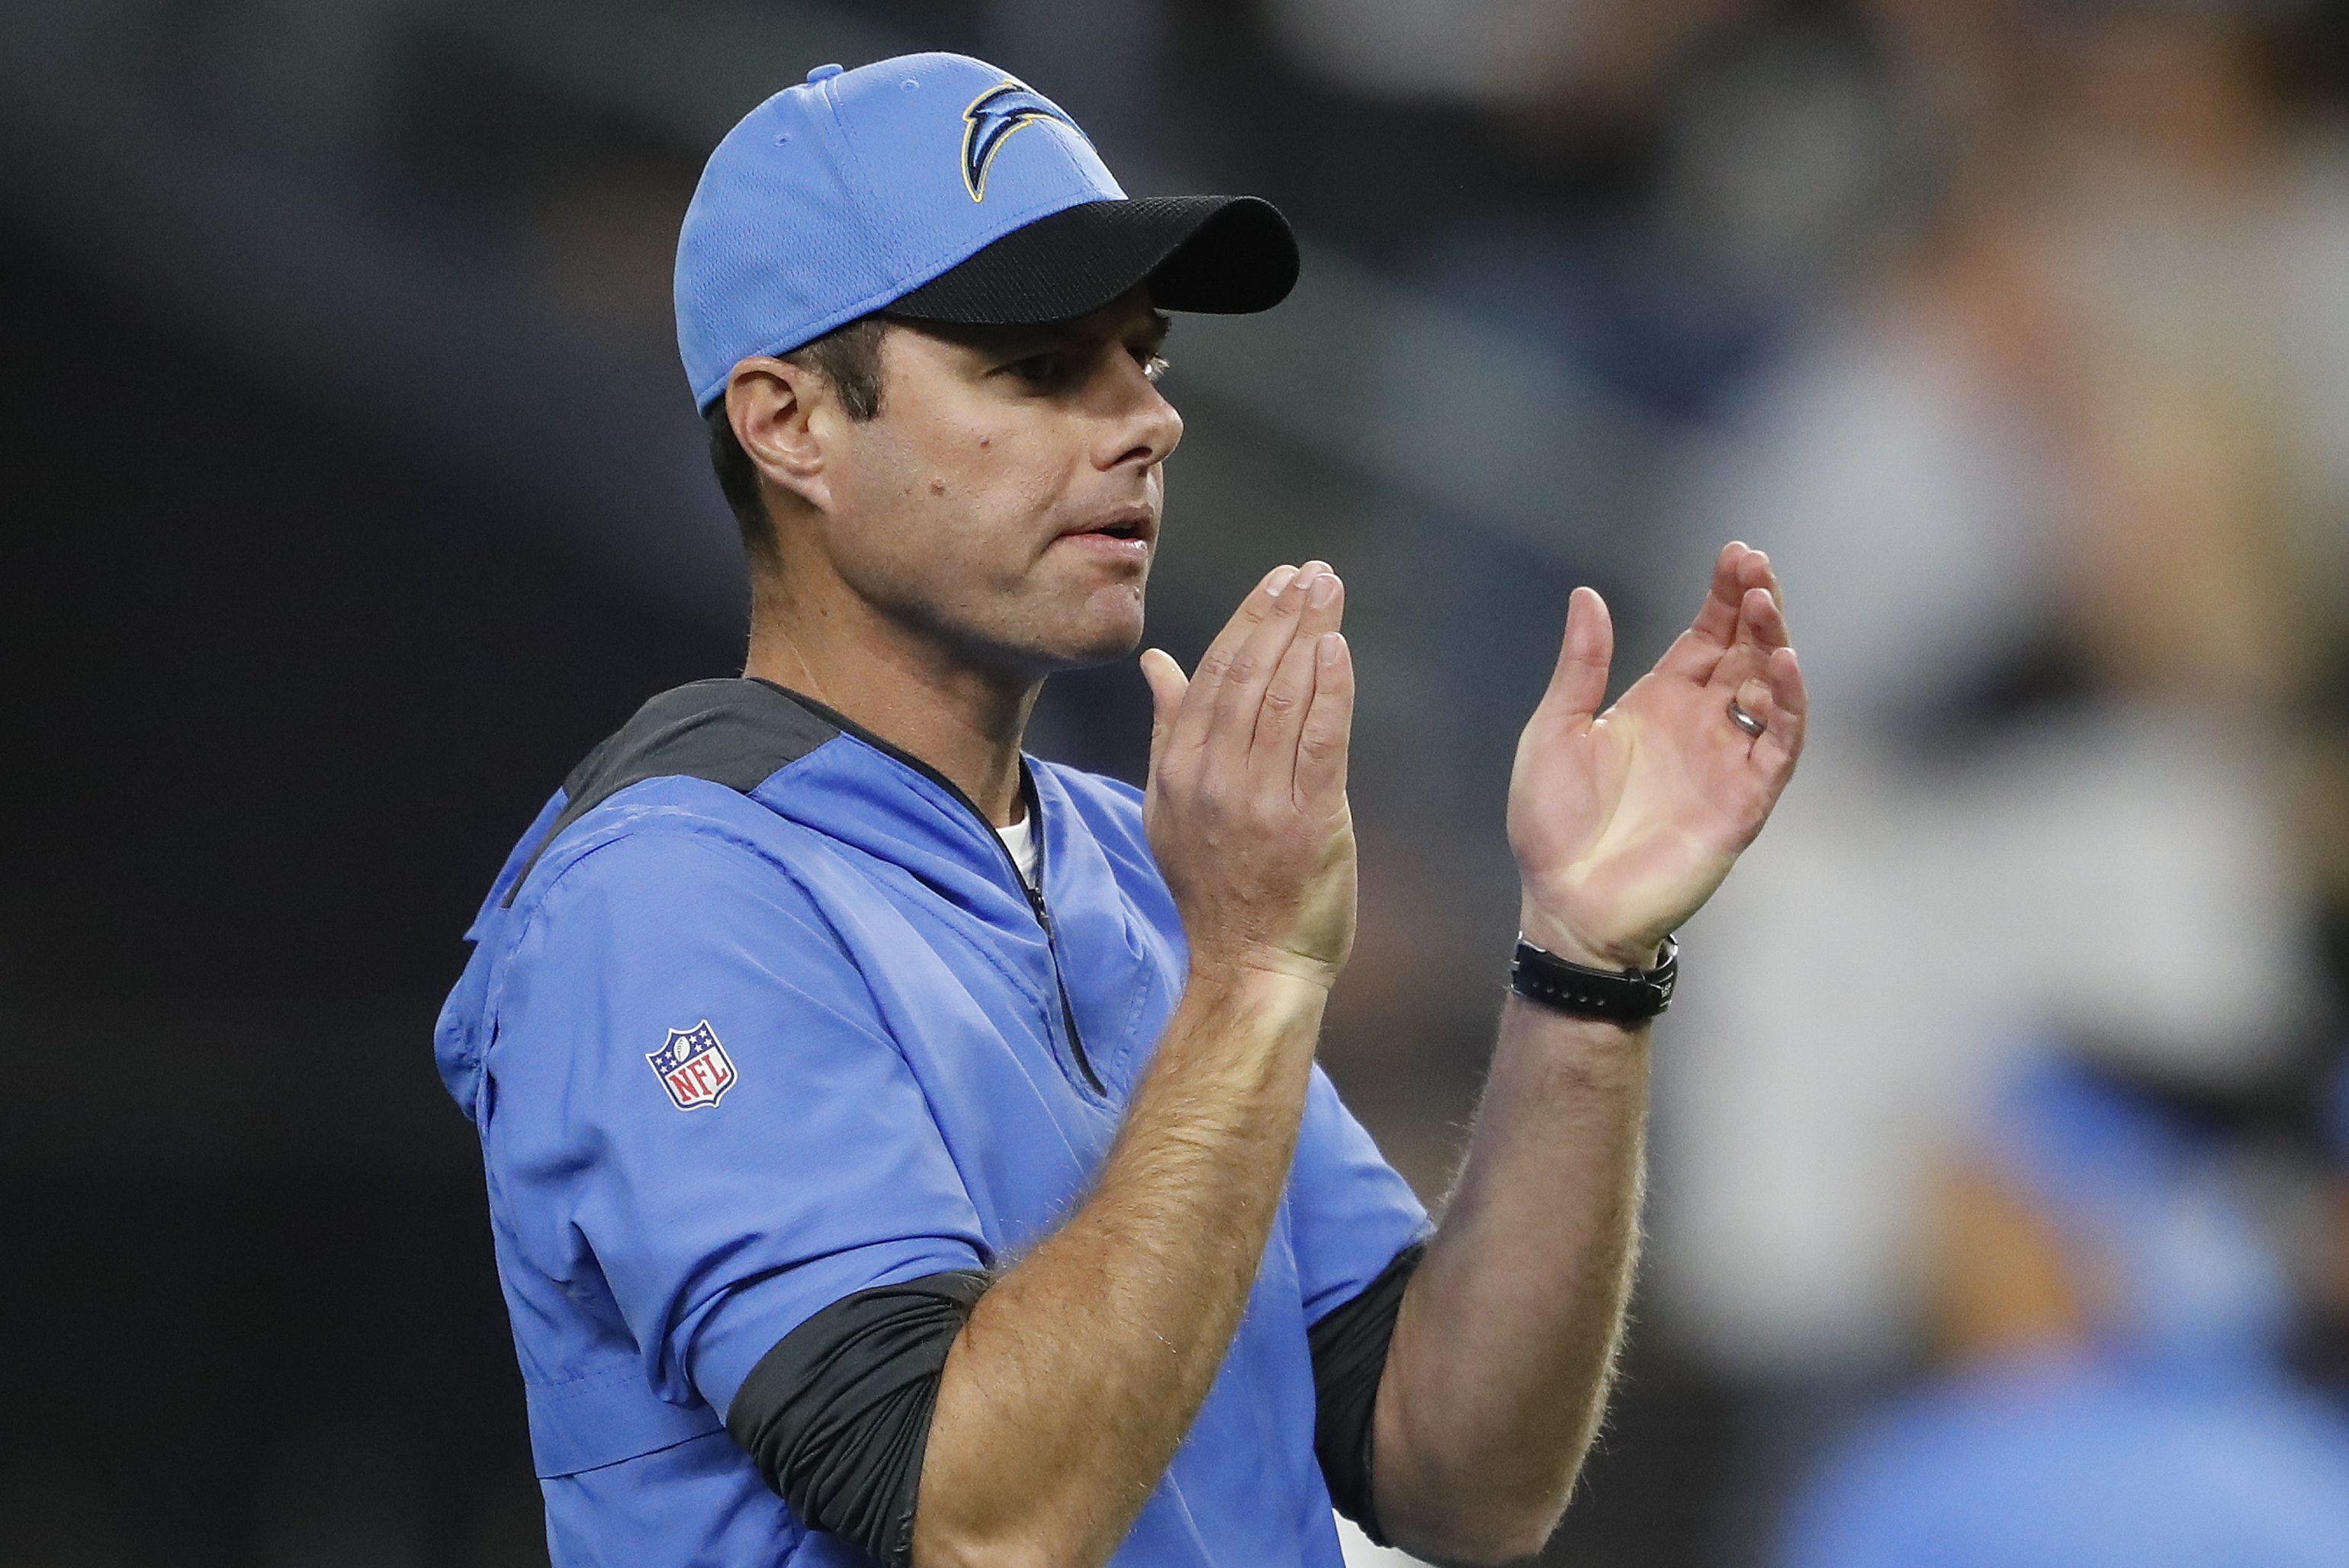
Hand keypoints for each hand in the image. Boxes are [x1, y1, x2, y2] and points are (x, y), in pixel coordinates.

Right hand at [1139, 561, 1356, 989]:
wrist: (1248, 964)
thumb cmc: (1216, 886)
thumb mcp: (1170, 806)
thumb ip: (1169, 728)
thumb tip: (1158, 662)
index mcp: (1180, 769)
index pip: (1213, 674)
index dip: (1248, 619)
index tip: (1278, 579)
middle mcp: (1213, 778)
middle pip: (1249, 675)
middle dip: (1282, 614)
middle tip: (1313, 571)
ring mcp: (1258, 800)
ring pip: (1282, 698)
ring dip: (1309, 635)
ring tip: (1329, 589)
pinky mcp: (1307, 821)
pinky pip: (1318, 742)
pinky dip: (1329, 690)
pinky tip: (1338, 647)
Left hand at [1508, 542, 1805, 968]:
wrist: (1566, 902)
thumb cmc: (1552, 824)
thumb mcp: (1554, 731)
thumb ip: (1581, 666)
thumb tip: (1587, 594)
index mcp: (1657, 704)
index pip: (1706, 636)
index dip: (1724, 595)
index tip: (1737, 552)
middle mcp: (1700, 726)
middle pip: (1744, 653)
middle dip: (1755, 607)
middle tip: (1756, 566)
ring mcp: (1726, 761)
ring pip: (1769, 691)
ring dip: (1773, 645)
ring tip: (1765, 603)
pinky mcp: (1744, 801)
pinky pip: (1779, 746)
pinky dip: (1790, 705)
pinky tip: (1786, 665)